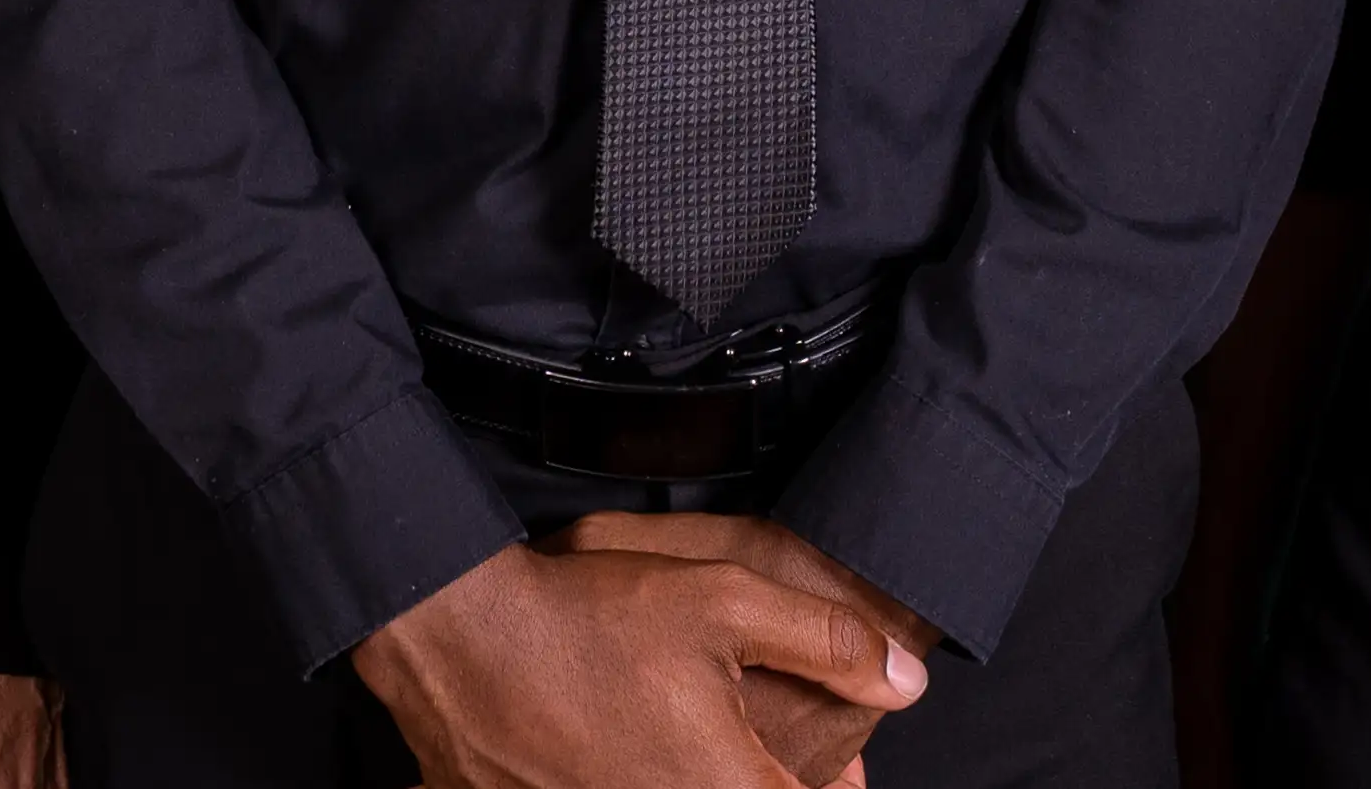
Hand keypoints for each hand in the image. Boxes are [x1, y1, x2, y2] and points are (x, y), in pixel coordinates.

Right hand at [350, 531, 926, 788]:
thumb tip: (907, 680)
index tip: (843, 772)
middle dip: (779, 770)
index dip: (835, 785)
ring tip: (679, 736)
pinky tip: (629, 750)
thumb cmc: (590, 619)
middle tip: (763, 743)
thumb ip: (828, 643)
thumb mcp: (724, 599)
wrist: (463, 640)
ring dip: (703, 777)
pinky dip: (638, 780)